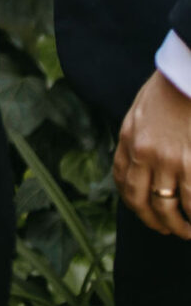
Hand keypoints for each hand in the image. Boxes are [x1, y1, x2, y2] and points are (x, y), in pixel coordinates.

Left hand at [114, 69, 190, 235]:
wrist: (188, 74)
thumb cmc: (172, 87)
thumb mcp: (142, 109)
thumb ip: (139, 135)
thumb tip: (142, 160)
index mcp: (128, 138)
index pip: (122, 180)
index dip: (132, 202)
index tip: (143, 210)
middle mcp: (143, 153)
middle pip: (141, 201)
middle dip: (153, 222)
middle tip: (165, 230)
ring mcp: (167, 160)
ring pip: (167, 208)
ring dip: (178, 227)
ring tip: (187, 232)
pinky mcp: (190, 163)